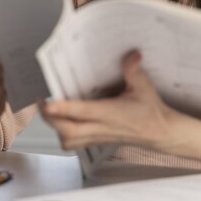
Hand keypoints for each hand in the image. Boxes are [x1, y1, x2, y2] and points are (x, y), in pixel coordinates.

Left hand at [40, 50, 177, 150]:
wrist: (160, 133)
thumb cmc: (151, 112)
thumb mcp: (144, 87)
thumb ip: (134, 71)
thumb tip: (132, 55)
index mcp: (111, 114)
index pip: (83, 112)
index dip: (63, 108)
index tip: (48, 102)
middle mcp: (102, 128)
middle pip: (68, 130)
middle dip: (49, 118)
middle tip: (41, 102)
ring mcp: (97, 137)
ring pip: (68, 140)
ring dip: (54, 128)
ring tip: (48, 112)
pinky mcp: (96, 142)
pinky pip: (72, 144)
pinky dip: (62, 135)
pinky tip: (61, 123)